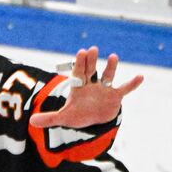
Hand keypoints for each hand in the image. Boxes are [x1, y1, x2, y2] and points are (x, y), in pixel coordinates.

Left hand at [28, 47, 142, 128]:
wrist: (94, 120)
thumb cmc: (78, 114)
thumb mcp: (63, 118)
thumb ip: (49, 118)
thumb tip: (31, 121)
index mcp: (79, 87)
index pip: (78, 73)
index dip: (79, 64)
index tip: (81, 53)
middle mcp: (92, 84)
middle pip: (91, 70)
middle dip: (91, 61)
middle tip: (92, 49)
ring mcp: (104, 89)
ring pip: (108, 76)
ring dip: (110, 68)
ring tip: (113, 57)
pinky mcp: (115, 96)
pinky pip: (124, 89)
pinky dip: (132, 84)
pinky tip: (140, 77)